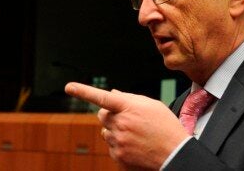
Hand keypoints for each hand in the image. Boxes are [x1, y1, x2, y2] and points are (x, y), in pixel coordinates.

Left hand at [65, 82, 189, 168]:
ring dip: (115, 130)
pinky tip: (135, 145)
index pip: (102, 97)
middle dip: (110, 115)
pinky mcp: (118, 156)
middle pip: (102, 115)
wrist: (175, 154)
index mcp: (128, 108)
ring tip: (136, 134)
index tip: (69, 87)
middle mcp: (120, 124)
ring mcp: (118, 141)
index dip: (83, 91)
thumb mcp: (151, 105)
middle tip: (127, 119)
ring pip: (106, 131)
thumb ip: (129, 98)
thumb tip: (112, 93)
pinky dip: (119, 144)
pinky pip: (110, 145)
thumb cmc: (165, 126)